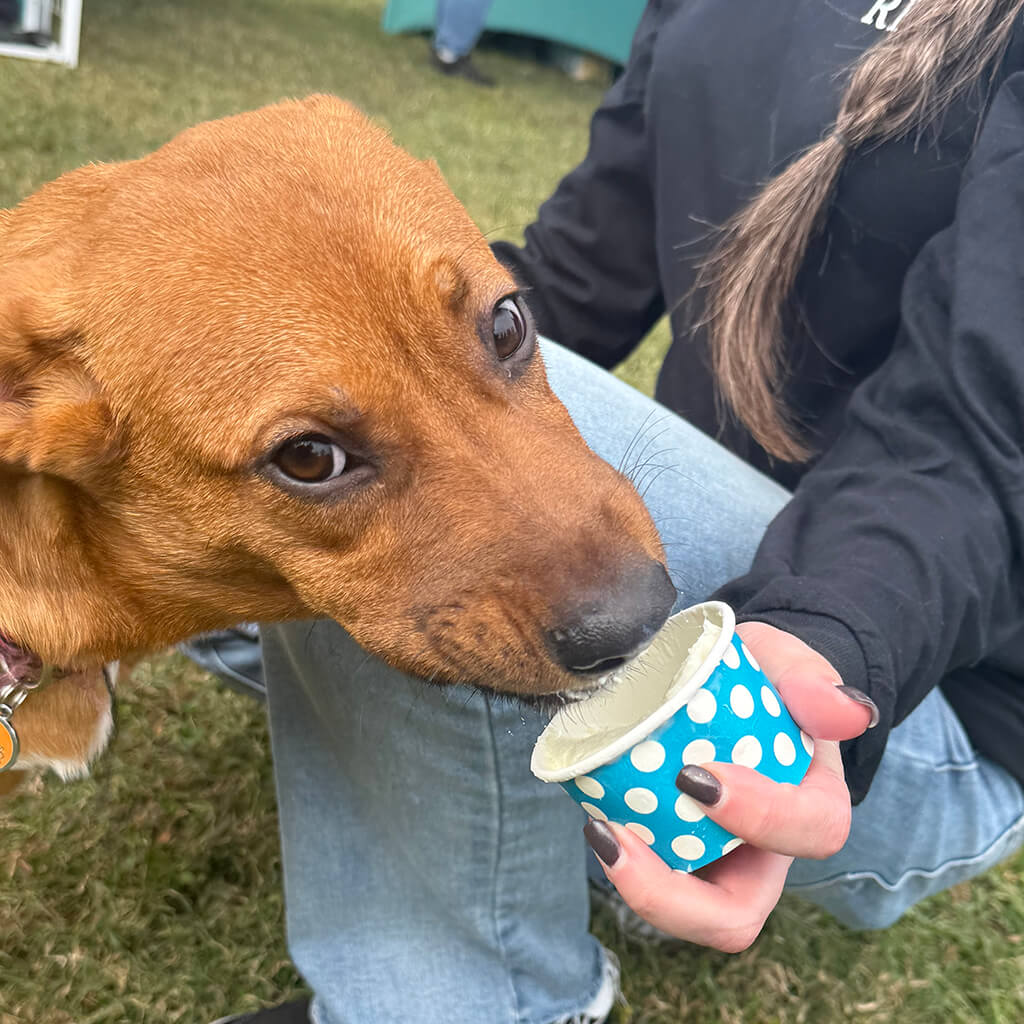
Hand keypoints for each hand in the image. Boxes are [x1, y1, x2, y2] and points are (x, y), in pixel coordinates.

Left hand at [584, 622, 876, 951]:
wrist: (732, 683)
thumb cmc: (764, 679)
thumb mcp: (787, 661)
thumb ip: (812, 678)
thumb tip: (849, 711)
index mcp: (815, 804)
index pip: (810, 831)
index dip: (760, 816)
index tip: (697, 774)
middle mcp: (768, 852)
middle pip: (736, 915)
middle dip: (675, 896)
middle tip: (620, 837)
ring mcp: (720, 862)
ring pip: (686, 913)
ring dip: (638, 887)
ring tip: (600, 832)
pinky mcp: (677, 853)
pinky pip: (652, 875)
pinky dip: (621, 857)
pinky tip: (594, 817)